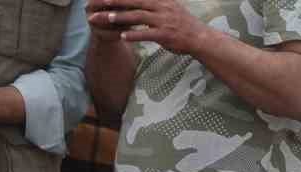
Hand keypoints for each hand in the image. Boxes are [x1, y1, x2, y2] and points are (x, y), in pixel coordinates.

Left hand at [87, 0, 210, 53]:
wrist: (200, 38)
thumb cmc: (183, 25)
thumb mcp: (170, 8)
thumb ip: (155, 5)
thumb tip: (142, 4)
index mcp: (160, 0)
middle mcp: (160, 7)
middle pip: (134, 2)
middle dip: (116, 2)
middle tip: (100, 2)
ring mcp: (163, 20)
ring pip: (137, 16)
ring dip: (120, 17)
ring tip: (106, 18)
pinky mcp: (165, 35)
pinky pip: (146, 34)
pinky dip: (134, 35)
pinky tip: (123, 36)